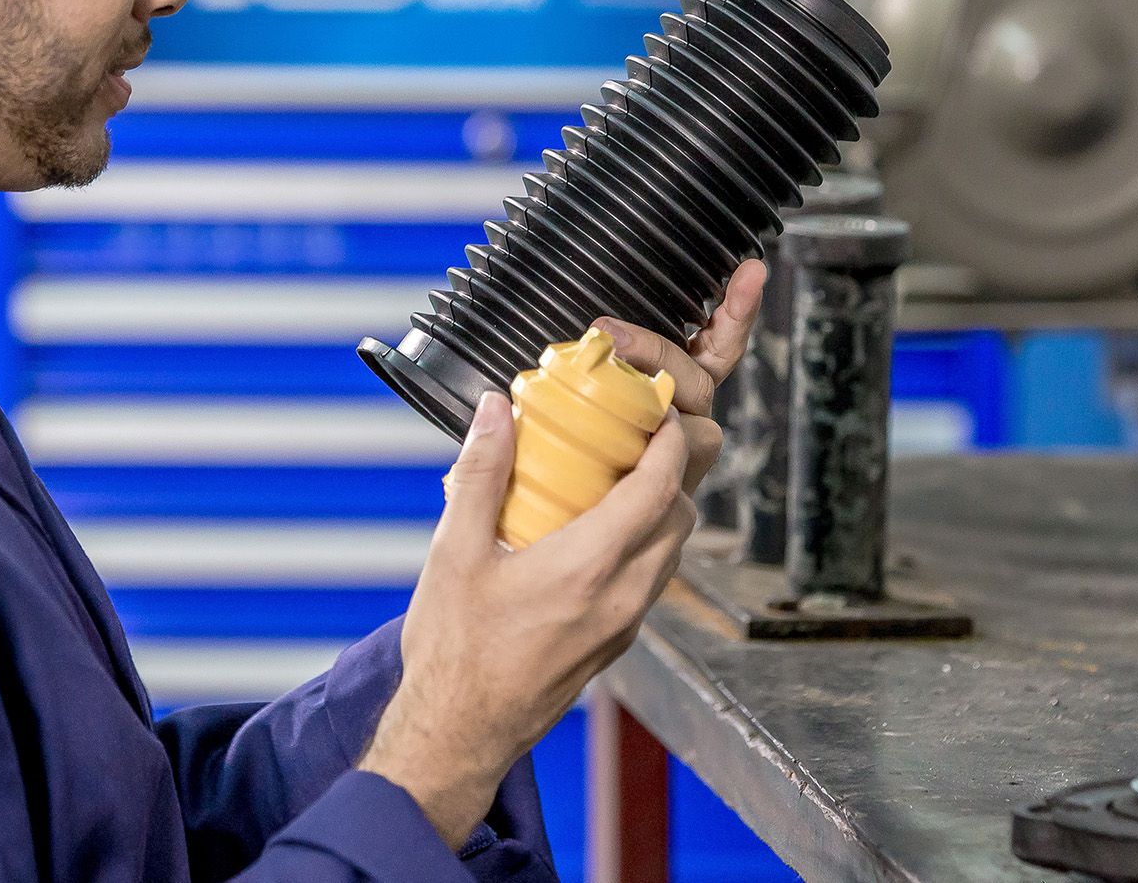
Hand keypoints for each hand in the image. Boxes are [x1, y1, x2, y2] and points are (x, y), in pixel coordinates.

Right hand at [356, 260, 765, 845]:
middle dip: (675, 464)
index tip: (657, 405)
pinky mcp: (618, 640)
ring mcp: (624, 622)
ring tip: (619, 470)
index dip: (670, 439)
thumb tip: (496, 408)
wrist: (460, 732)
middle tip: (639, 429)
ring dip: (664, 502)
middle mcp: (620, 596)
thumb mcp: (454, 550)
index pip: (662, 488)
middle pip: (683, 514)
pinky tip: (601, 524)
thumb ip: (480, 472)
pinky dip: (646, 538)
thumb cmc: (453, 649)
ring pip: (675, 547)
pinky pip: (654, 575)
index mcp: (587, 567)